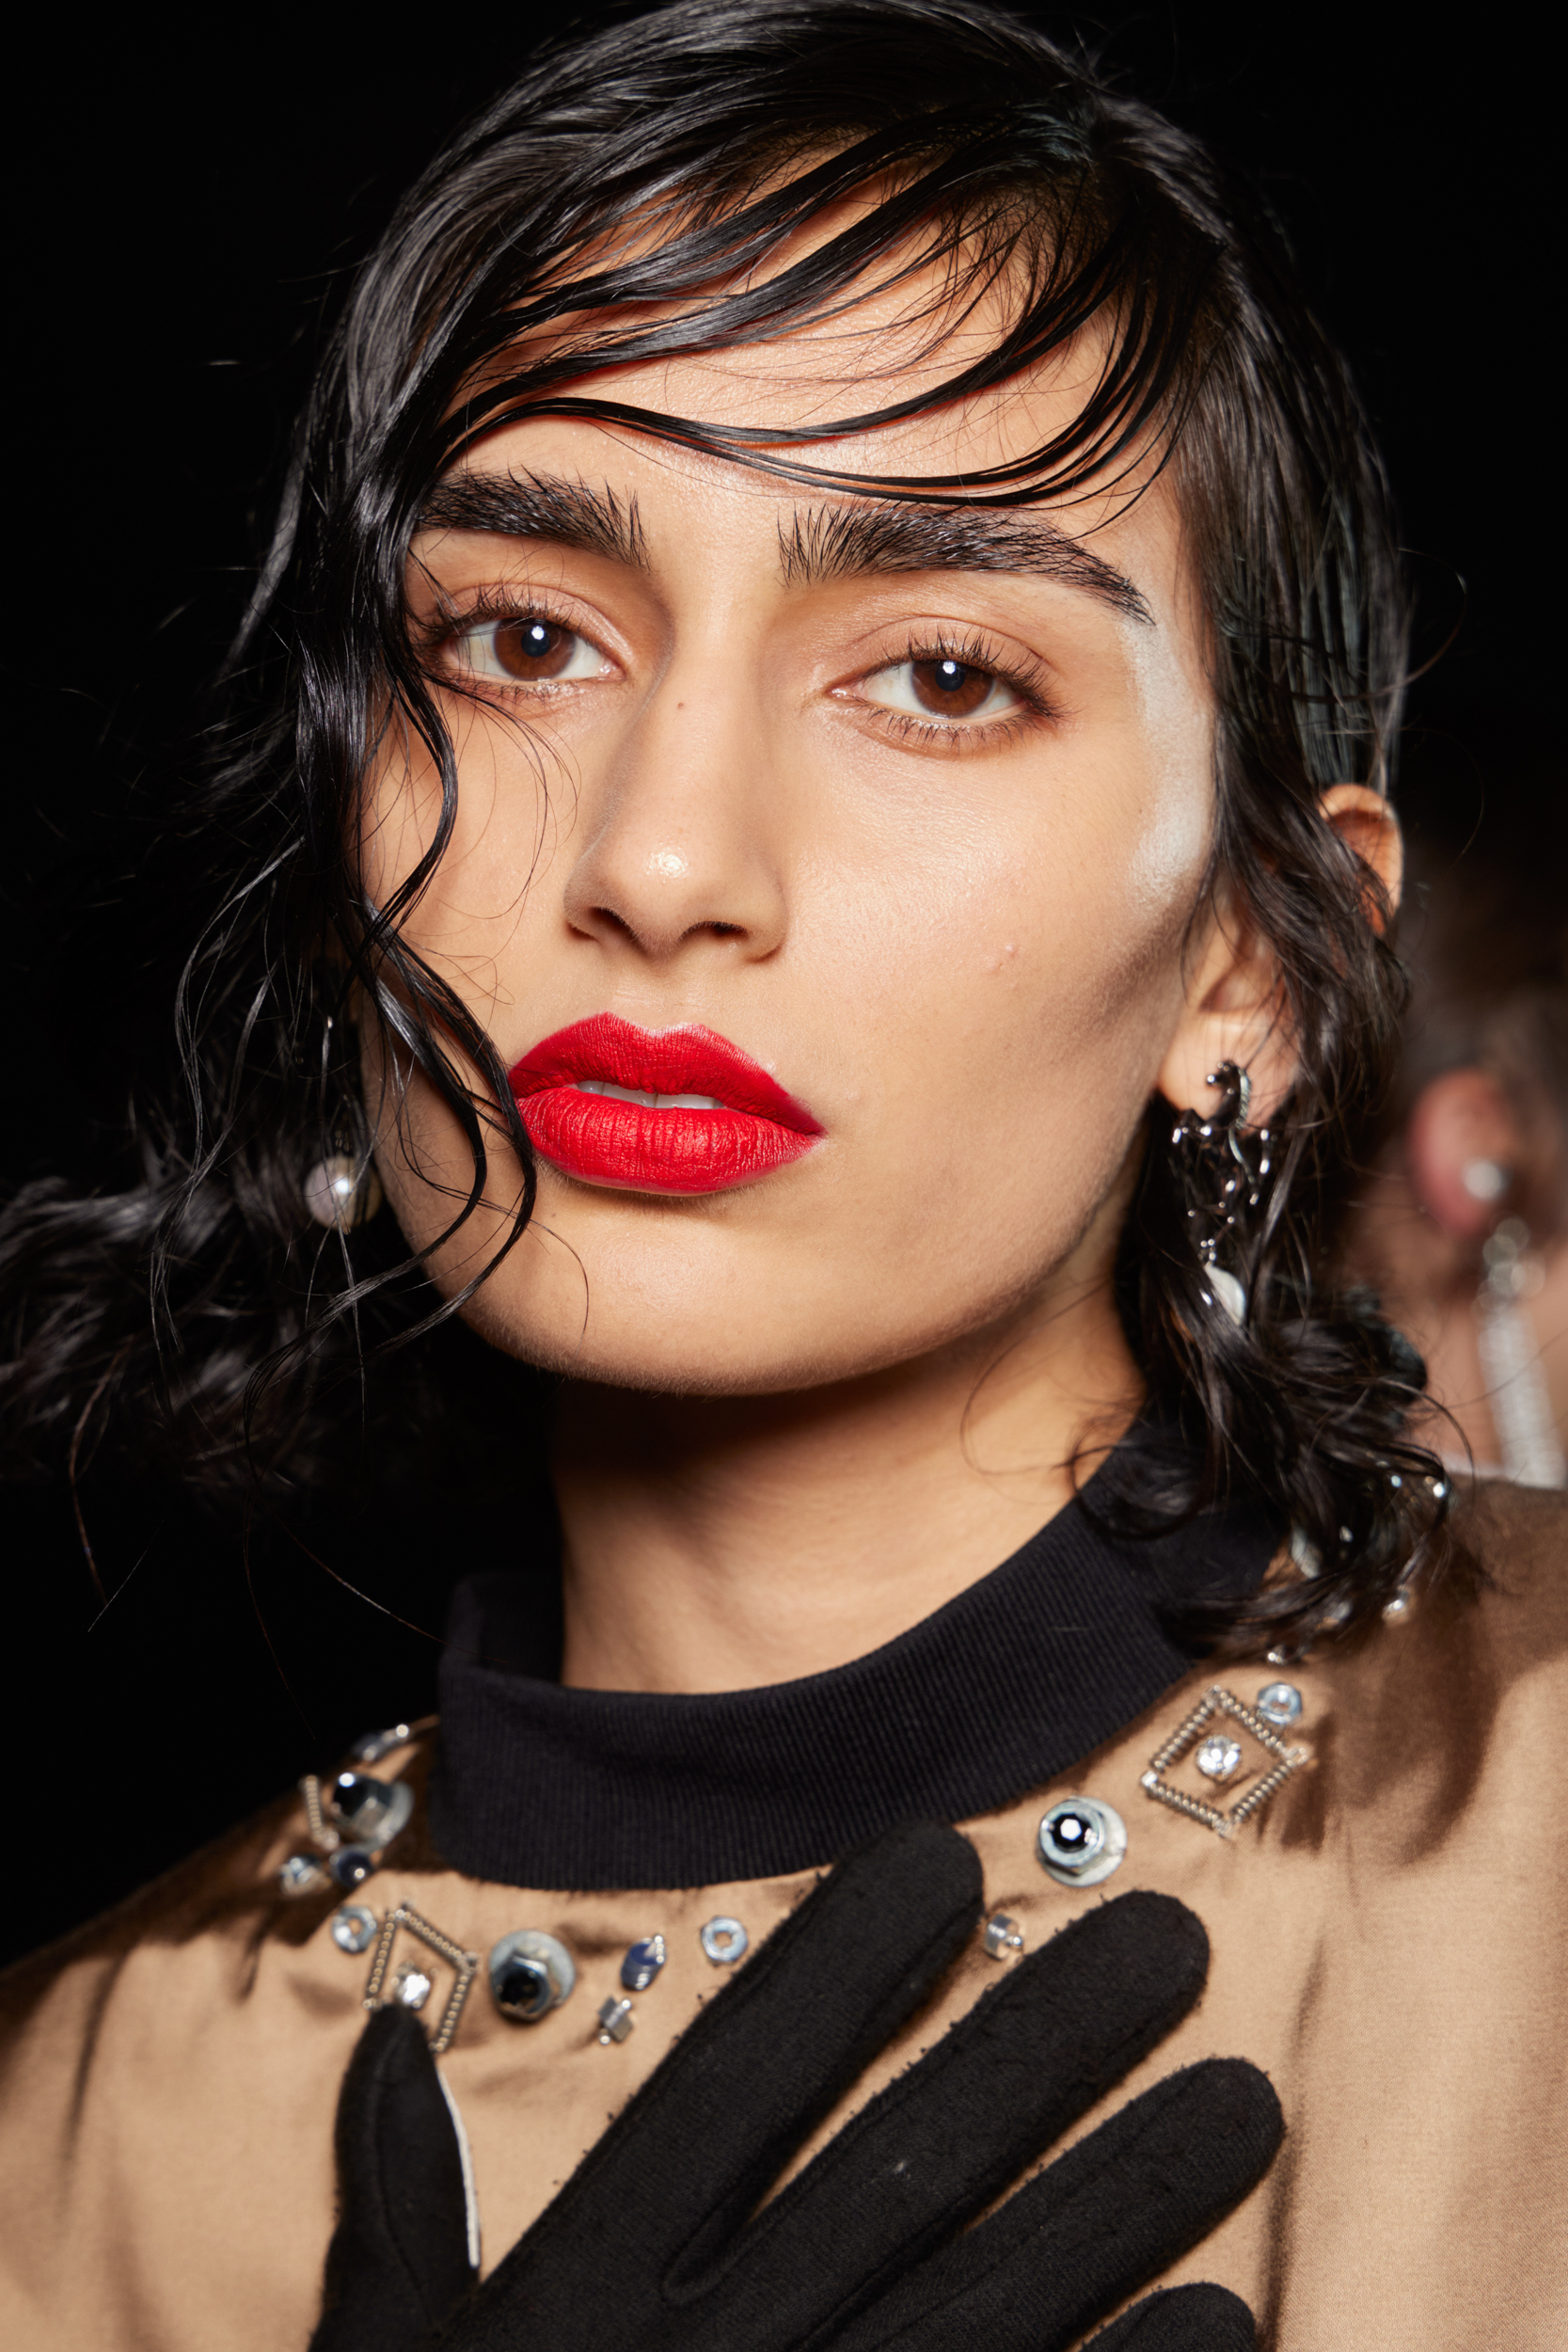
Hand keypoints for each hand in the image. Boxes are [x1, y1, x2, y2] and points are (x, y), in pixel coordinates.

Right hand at [311, 1822, 1278, 2350]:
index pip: (736, 2082)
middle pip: (905, 2163)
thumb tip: (387, 2048)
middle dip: (1042, 2041)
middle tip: (1162, 1942)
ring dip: (1128, 2194)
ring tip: (1241, 2099)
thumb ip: (397, 2212)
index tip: (942, 1861)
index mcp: (590, 2288)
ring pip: (999, 2297)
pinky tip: (1219, 2321)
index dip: (841, 1963)